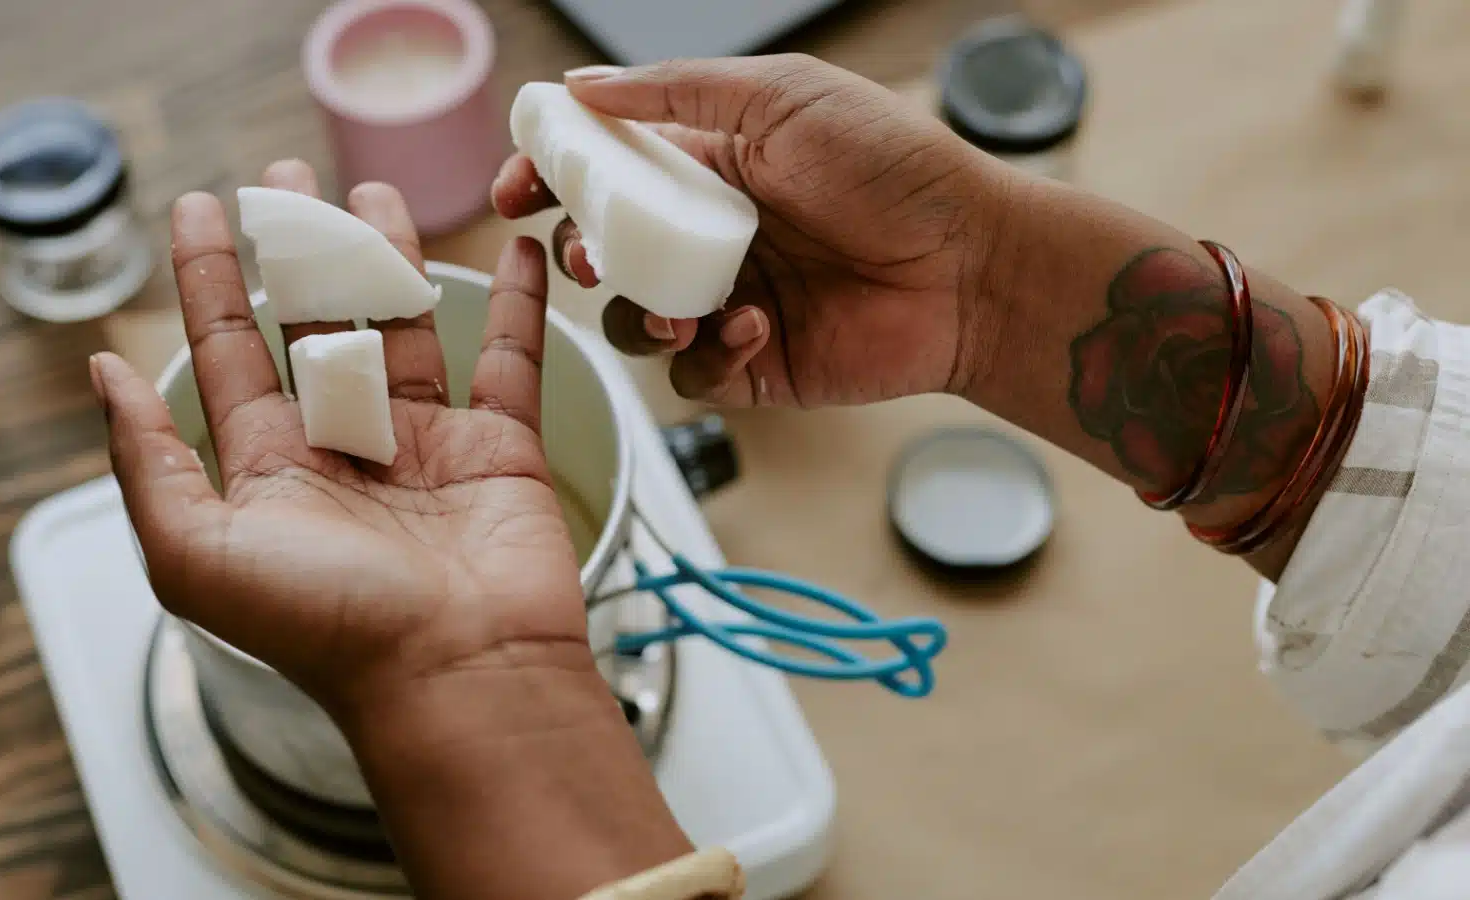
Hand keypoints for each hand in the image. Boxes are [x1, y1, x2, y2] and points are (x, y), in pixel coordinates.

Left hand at [96, 160, 591, 711]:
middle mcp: (343, 451)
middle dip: (295, 251)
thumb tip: (104, 369)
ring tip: (373, 192)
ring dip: (389, 258)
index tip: (199, 207)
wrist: (459, 675)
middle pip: (314, 326)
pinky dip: (516, 307)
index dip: (209, 278)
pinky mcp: (501, 451)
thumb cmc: (329, 627)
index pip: (229, 352)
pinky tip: (517, 251)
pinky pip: (510, 363)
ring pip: (403, 330)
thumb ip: (147, 459)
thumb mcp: (195, 553)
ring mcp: (427, 448)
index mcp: (268, 470)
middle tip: (285, 180)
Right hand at [494, 53, 1014, 406]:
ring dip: (638, 315)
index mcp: (709, 164)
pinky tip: (752, 329)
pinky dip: (705, 357)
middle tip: (592, 255)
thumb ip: (677, 91)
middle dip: (580, 254)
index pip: (605, 171)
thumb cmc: (894, 168)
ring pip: (635, 319)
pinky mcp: (755, 364)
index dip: (551, 179)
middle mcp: (710, 234)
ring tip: (679, 311)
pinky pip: (692, 375)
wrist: (972, 265)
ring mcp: (729, 300)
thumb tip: (581, 87)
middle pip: (604, 249)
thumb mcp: (782, 98)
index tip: (516, 189)